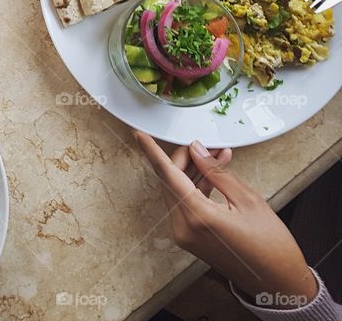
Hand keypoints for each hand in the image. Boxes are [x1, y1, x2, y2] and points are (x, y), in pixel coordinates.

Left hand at [135, 131, 316, 307]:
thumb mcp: (247, 200)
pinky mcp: (189, 238)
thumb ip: (216, 172)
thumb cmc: (271, 246)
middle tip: (204, 145)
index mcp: (197, 216)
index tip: (140, 136)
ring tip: (216, 157)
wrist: (277, 283)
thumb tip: (197, 150)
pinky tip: (213, 175)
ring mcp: (184, 235)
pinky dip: (195, 188)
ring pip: (177, 192)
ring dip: (192, 172)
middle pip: (170, 181)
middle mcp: (184, 227)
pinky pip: (184, 204)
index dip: (152, 152)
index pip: (167, 175)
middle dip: (184, 159)